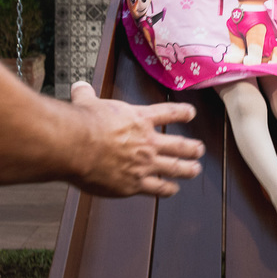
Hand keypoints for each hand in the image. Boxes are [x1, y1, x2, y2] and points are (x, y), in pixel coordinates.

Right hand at [67, 81, 204, 197]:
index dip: (182, 113)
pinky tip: (172, 190)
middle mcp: (147, 141)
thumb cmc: (84, 123)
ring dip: (188, 169)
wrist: (77, 145)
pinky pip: (158, 188)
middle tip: (199, 149)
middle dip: (192, 148)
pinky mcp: (134, 183)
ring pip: (175, 168)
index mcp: (139, 119)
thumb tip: (80, 87)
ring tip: (195, 169)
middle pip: (179, 145)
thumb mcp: (87, 102)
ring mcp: (144, 164)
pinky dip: (167, 189)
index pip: (168, 113)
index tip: (191, 113)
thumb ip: (86, 94)